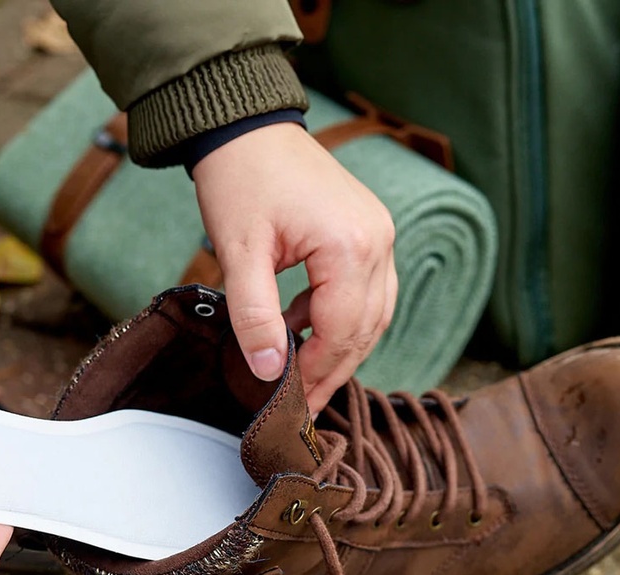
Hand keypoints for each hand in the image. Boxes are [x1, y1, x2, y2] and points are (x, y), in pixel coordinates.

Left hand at [193, 121, 396, 413]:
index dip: (317, 373)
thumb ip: (254, 318)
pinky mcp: (370, 230)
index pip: (342, 332)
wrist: (246, 125)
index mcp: (350, 247)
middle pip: (365, 329)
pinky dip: (339, 317)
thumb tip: (268, 373)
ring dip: (340, 348)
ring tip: (303, 375)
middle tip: (302, 404)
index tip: (291, 402)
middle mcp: (378, 241)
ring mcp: (380, 233)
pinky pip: (367, 290)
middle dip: (333, 371)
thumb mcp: (239, 254)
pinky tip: (302, 326)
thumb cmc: (239, 180)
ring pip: (373, 314)